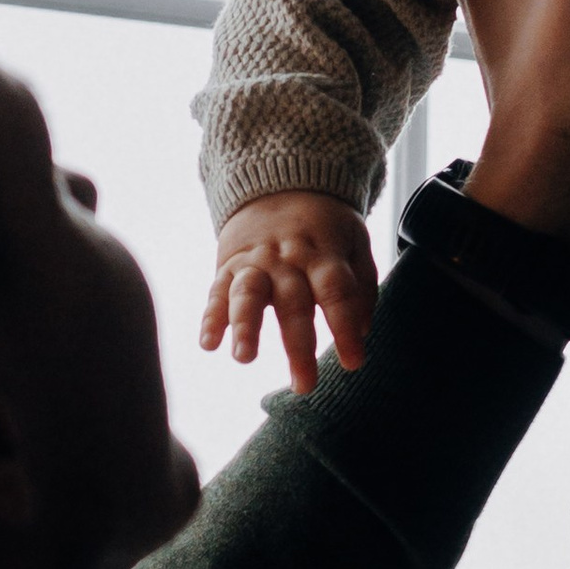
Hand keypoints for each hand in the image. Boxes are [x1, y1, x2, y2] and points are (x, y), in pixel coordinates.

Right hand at [203, 192, 377, 394]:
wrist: (277, 184)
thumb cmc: (324, 226)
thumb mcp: (355, 242)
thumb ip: (361, 285)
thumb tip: (361, 330)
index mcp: (324, 252)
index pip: (337, 291)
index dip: (345, 327)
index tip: (353, 362)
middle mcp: (287, 258)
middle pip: (293, 302)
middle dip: (298, 346)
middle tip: (304, 385)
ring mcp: (255, 262)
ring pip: (249, 293)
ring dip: (245, 326)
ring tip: (244, 359)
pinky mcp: (228, 266)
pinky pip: (216, 292)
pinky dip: (211, 317)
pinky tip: (208, 343)